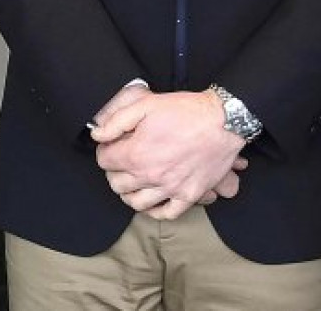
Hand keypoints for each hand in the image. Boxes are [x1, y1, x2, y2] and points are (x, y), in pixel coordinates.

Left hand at [91, 89, 244, 219]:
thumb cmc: (185, 111)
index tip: (110, 145)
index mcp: (137, 153)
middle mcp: (151, 176)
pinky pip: (166, 214)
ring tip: (132, 180)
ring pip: (137, 203)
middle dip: (114, 171)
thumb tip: (98, 135)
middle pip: (117, 184)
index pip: (104, 162)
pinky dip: (154, 210)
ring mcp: (170, 189)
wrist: (222, 121)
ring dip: (129, 193)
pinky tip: (152, 199)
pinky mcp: (189, 196)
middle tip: (121, 160)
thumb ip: (116, 121)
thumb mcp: (146, 105)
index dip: (104, 151)